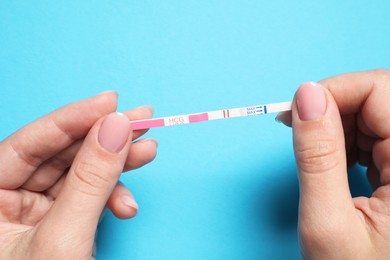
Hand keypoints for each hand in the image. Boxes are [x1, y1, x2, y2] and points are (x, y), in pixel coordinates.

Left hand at [0, 91, 156, 258]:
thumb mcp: (65, 237)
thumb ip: (92, 179)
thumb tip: (117, 127)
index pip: (32, 141)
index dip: (75, 117)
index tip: (113, 102)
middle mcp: (5, 197)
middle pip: (60, 152)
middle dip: (105, 137)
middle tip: (142, 120)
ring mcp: (32, 211)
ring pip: (78, 171)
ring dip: (116, 162)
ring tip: (149, 150)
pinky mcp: (57, 221)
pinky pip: (87, 195)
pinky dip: (112, 194)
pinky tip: (128, 202)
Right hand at [278, 69, 389, 258]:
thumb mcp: (327, 221)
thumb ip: (317, 156)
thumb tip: (306, 95)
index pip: (381, 90)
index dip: (334, 91)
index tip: (296, 112)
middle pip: (378, 98)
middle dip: (331, 107)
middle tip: (296, 130)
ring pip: (374, 113)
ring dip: (337, 125)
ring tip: (315, 155)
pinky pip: (376, 135)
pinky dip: (346, 140)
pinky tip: (335, 161)